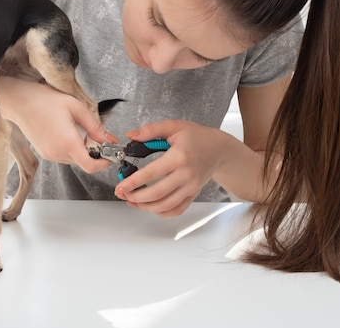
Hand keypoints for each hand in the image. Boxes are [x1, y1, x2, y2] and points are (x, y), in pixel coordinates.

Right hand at [0, 77, 115, 172]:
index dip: (103, 163)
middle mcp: (57, 152)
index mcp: (67, 142)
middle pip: (83, 162)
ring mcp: (49, 154)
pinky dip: (70, 149)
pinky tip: (66, 132)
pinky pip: (63, 156)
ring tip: (76, 130)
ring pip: (74, 160)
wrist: (20, 101)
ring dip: (81, 150)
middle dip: (93, 152)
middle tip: (95, 135)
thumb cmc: (44, 100)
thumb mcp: (76, 107)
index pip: (90, 166)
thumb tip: (108, 139)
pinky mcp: (44, 153)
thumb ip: (94, 126)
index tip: (109, 155)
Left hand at [114, 120, 228, 216]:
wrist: (219, 149)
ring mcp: (191, 187)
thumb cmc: (197, 137)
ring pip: (166, 205)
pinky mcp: (193, 194)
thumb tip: (131, 136)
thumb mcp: (174, 126)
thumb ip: (151, 130)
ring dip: (146, 207)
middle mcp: (186, 175)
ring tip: (132, 200)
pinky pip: (177, 210)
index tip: (120, 186)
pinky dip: (162, 212)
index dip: (133, 182)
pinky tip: (150, 206)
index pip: (151, 173)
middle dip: (136, 197)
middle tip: (122, 194)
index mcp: (179, 157)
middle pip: (157, 194)